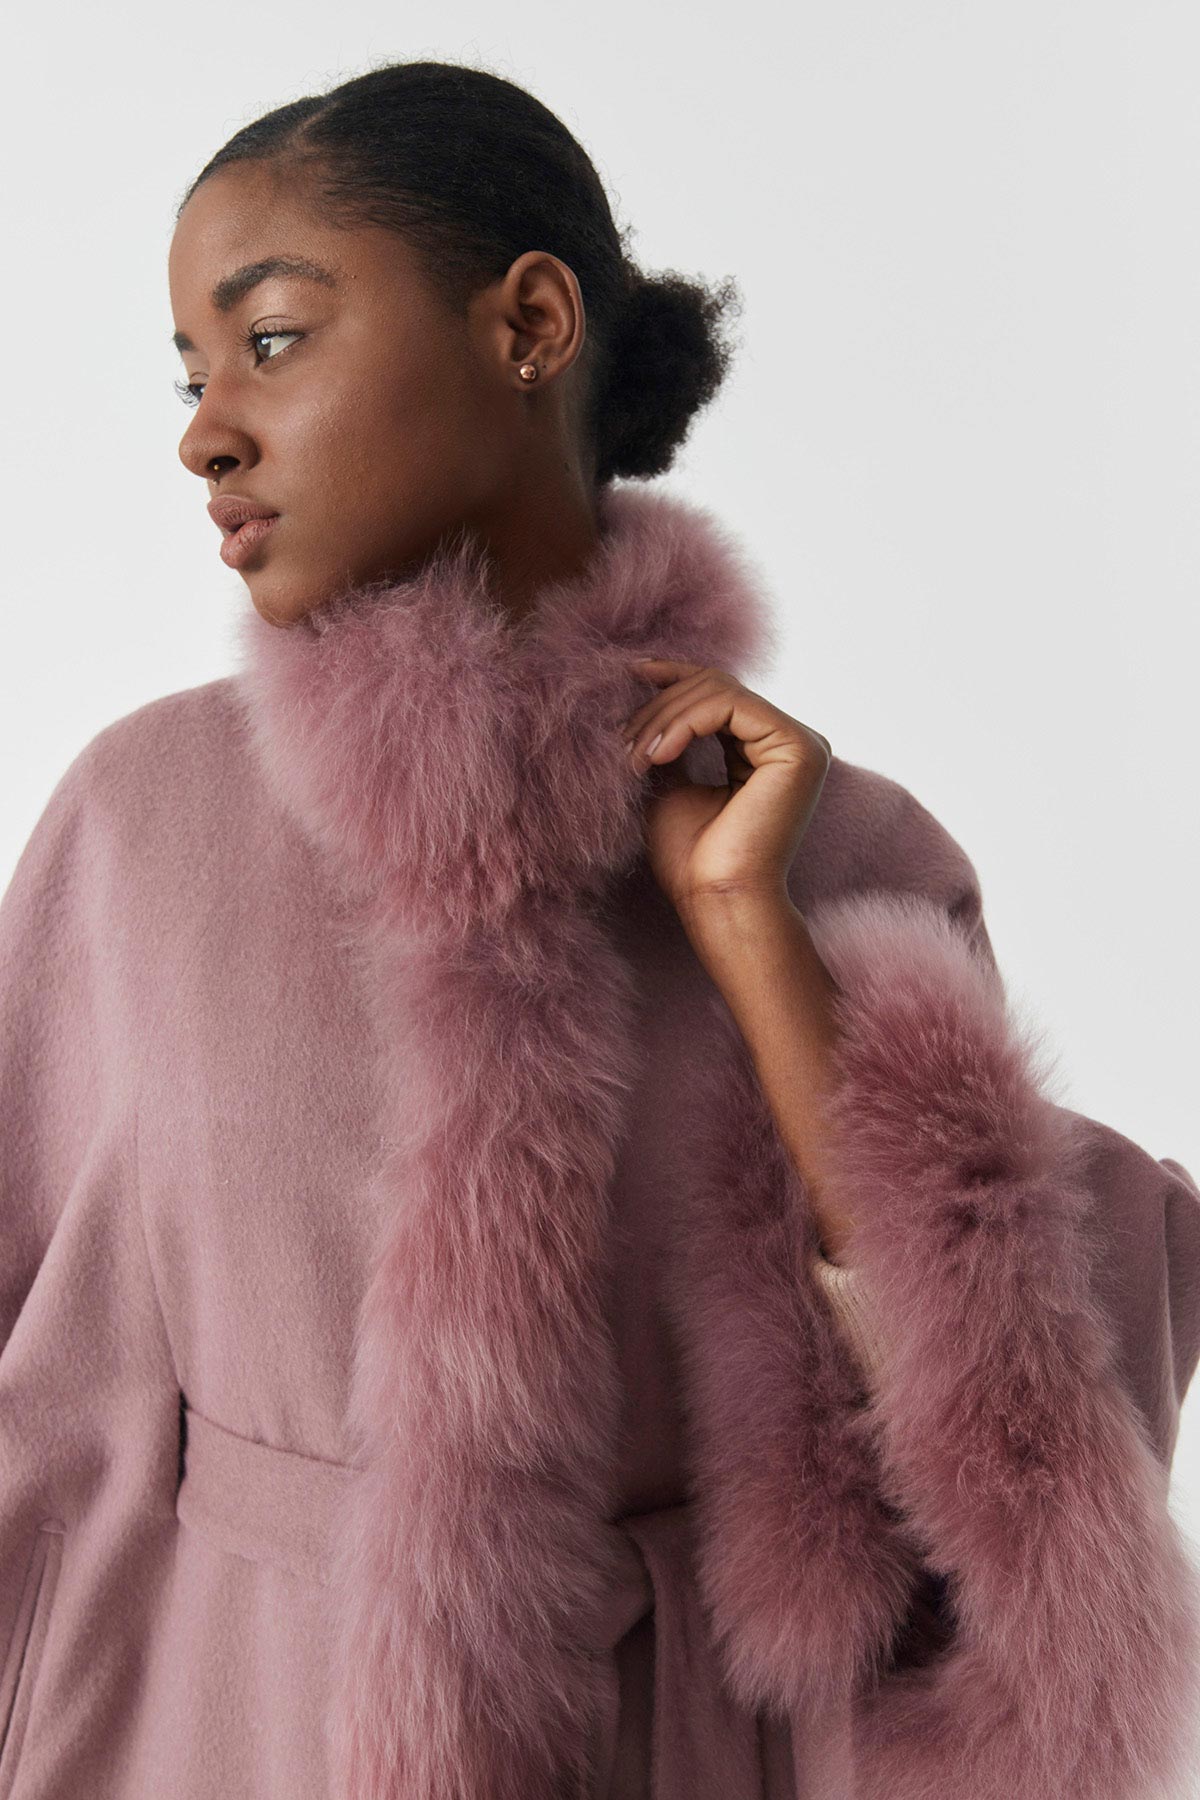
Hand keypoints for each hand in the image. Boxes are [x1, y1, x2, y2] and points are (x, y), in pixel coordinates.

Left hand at [620, 658, 831, 919]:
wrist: (716, 900)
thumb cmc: (692, 858)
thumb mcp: (671, 783)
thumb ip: (672, 738)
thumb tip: (645, 687)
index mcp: (768, 748)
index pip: (719, 691)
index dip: (674, 675)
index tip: (631, 673)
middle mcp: (791, 741)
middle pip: (715, 685)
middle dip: (659, 706)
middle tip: (623, 747)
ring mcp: (801, 743)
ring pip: (719, 690)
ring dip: (664, 717)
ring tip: (635, 758)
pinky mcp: (798, 748)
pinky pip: (730, 704)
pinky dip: (685, 722)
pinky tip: (659, 755)